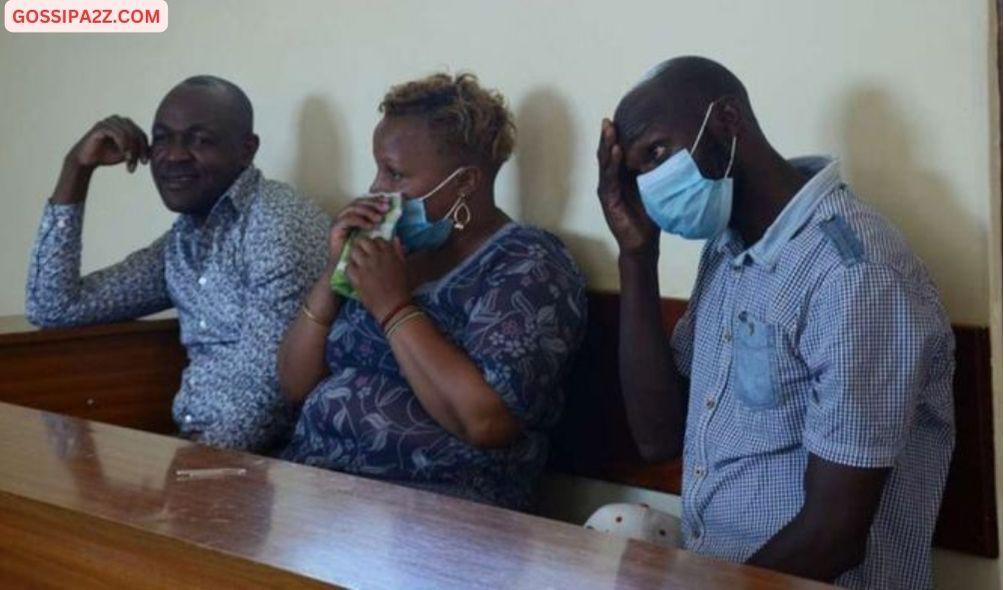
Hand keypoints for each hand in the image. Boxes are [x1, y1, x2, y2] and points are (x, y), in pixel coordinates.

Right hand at [68, 116, 149, 172]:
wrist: (87, 160)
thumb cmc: (108, 155)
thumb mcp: (128, 153)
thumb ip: (139, 149)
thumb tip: (155, 150)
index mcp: (126, 125)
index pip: (142, 135)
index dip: (145, 149)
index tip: (144, 163)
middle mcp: (119, 120)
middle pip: (137, 134)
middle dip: (139, 151)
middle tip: (137, 165)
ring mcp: (109, 121)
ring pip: (129, 134)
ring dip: (131, 151)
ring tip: (130, 164)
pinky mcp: (101, 126)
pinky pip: (117, 133)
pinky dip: (123, 145)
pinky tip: (123, 155)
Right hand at [328, 195, 390, 262]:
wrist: (349, 267)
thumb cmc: (363, 253)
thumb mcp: (375, 234)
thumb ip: (380, 223)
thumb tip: (393, 213)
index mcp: (354, 215)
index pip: (364, 202)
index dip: (376, 200)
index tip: (388, 203)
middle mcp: (345, 215)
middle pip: (359, 202)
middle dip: (373, 204)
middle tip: (385, 209)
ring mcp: (339, 221)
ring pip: (353, 208)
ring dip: (368, 212)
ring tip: (379, 219)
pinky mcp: (335, 229)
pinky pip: (347, 220)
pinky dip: (360, 221)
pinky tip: (370, 226)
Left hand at [346, 237, 408, 319]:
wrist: (394, 307)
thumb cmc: (401, 288)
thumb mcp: (403, 266)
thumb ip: (398, 251)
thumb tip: (395, 238)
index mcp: (389, 253)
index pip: (378, 239)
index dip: (374, 244)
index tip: (374, 250)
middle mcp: (376, 257)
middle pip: (363, 241)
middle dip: (361, 246)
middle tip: (362, 254)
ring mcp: (365, 266)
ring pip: (353, 251)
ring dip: (354, 256)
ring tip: (357, 263)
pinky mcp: (357, 278)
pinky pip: (348, 267)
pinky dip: (350, 270)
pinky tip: (354, 275)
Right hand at [596, 118, 658, 256]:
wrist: (643, 242)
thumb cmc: (648, 215)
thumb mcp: (654, 187)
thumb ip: (655, 171)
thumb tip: (668, 149)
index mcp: (620, 176)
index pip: (615, 152)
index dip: (615, 136)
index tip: (618, 118)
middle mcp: (610, 181)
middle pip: (607, 154)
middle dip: (607, 136)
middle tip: (608, 120)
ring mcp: (607, 190)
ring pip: (605, 164)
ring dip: (607, 146)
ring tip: (609, 130)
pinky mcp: (608, 200)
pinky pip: (609, 179)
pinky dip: (612, 164)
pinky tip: (616, 151)